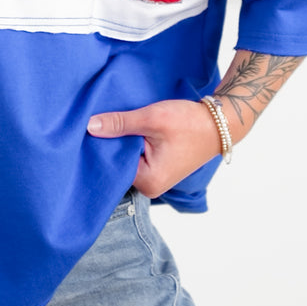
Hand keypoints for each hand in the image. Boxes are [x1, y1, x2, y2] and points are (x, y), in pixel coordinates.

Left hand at [87, 99, 221, 198]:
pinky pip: (136, 157)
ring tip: (113, 124)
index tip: (88, 128)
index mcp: (148, 182)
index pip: (111, 164)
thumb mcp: (152, 119)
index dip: (101, 145)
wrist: (218, 123)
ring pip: (127, 158)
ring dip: (121, 142)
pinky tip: (126, 130)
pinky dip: (131, 143)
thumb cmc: (189, 122)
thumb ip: (120, 123)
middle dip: (110, 144)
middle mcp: (150, 187)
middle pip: (118, 163)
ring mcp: (155, 179)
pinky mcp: (158, 169)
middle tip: (97, 122)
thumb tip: (90, 126)